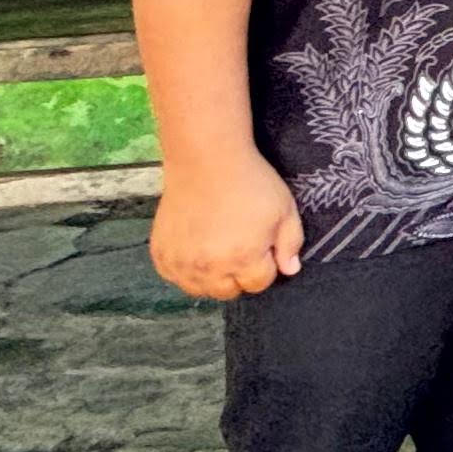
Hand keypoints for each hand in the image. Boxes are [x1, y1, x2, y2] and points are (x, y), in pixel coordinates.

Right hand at [151, 147, 302, 300]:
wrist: (205, 159)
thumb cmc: (250, 182)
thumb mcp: (284, 209)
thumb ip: (290, 244)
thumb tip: (290, 270)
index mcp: (243, 259)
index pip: (259, 284)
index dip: (264, 264)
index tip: (260, 245)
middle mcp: (210, 268)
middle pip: (229, 292)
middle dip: (239, 274)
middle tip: (238, 245)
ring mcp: (182, 263)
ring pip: (201, 290)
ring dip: (212, 277)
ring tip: (216, 248)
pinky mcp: (162, 255)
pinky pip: (176, 278)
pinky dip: (186, 270)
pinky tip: (195, 247)